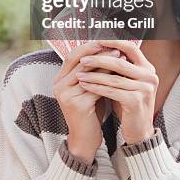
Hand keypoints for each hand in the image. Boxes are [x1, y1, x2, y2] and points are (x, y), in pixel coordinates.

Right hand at [53, 42, 122, 163]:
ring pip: (87, 73)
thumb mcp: (87, 88)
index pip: (71, 55)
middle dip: (97, 52)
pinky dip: (108, 80)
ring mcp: (66, 95)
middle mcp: (58, 85)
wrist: (85, 138)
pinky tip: (120, 77)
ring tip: (120, 58)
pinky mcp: (76, 105)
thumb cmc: (89, 110)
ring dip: (106, 64)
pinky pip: (95, 88)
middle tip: (115, 46)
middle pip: (78, 61)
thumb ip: (91, 72)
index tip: (105, 41)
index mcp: (59, 79)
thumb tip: (106, 49)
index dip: (88, 47)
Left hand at [74, 39, 157, 144]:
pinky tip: (85, 85)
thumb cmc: (129, 103)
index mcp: (147, 68)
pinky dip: (96, 87)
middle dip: (98, 59)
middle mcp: (149, 76)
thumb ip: (118, 66)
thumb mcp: (126, 81)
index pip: (131, 48)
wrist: (139, 130)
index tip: (97, 41)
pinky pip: (112, 91)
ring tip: (78, 74)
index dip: (114, 42)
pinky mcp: (136, 101)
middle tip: (82, 59)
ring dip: (93, 75)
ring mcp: (144, 89)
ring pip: (113, 78)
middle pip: (120, 62)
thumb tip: (97, 48)